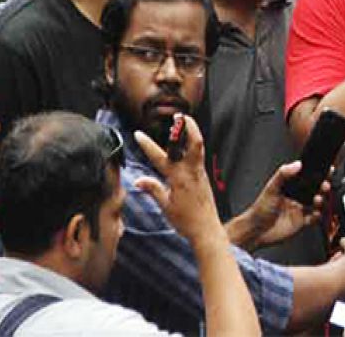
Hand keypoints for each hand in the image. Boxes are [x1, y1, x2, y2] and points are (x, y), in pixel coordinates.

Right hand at [133, 115, 220, 245]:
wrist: (206, 229)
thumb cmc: (185, 221)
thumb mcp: (165, 206)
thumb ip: (153, 189)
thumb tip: (138, 180)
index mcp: (179, 179)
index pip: (160, 157)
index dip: (148, 145)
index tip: (138, 134)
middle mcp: (191, 172)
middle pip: (193, 143)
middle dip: (187, 127)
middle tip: (180, 115)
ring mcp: (200, 173)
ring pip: (198, 148)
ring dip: (192, 133)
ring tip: (185, 121)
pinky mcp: (204, 177)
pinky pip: (198, 157)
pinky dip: (193, 146)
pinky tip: (188, 144)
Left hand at [243, 160, 327, 247]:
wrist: (256, 231)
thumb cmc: (260, 209)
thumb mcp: (271, 188)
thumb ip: (283, 174)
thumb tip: (297, 164)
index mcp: (290, 187)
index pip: (307, 177)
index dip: (317, 174)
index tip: (327, 170)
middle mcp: (296, 197)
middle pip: (315, 190)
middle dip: (323, 186)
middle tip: (325, 185)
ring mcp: (299, 210)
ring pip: (317, 203)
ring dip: (322, 201)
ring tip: (318, 200)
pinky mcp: (301, 222)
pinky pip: (314, 218)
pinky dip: (318, 216)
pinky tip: (316, 213)